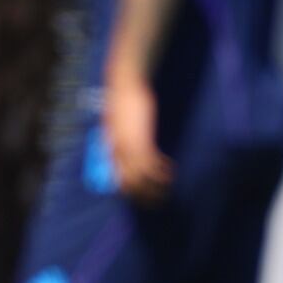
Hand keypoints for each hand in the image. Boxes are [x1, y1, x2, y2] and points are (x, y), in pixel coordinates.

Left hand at [103, 74, 172, 202]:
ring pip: (142, 179)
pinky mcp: (142, 141)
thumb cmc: (122, 100)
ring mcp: (129, 148)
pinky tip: (171, 169)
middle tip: (160, 199)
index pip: (119, 180)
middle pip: (130, 185)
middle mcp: (118, 152)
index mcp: (111, 149)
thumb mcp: (116, 123)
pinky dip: (162, 171)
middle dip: (145, 196)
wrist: (124, 84)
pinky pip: (152, 165)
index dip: (133, 192)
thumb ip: (119, 138)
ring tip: (169, 186)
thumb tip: (122, 148)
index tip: (145, 196)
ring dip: (157, 186)